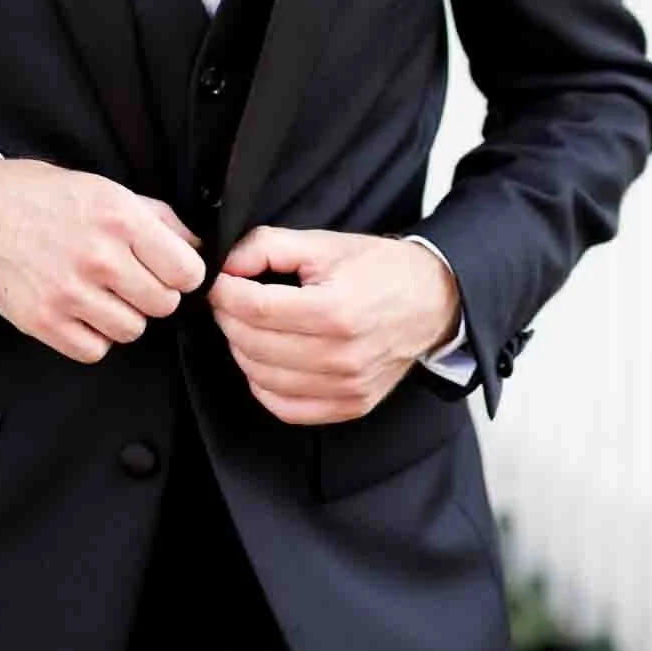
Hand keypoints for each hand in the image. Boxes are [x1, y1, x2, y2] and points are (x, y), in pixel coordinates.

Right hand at [0, 158, 203, 363]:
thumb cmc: (43, 197)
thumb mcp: (105, 188)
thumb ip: (156, 217)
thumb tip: (196, 248)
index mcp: (119, 217)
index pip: (187, 271)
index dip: (182, 273)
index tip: (168, 269)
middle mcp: (98, 256)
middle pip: (163, 304)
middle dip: (153, 293)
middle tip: (130, 279)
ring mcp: (69, 293)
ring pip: (132, 330)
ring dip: (124, 316)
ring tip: (101, 293)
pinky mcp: (43, 321)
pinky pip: (95, 350)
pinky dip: (93, 336)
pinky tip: (80, 311)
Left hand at [208, 226, 461, 424]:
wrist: (431, 301)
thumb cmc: (377, 270)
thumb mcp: (322, 243)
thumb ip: (267, 246)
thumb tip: (226, 266)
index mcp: (336, 311)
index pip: (255, 309)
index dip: (225, 293)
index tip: (221, 282)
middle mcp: (342, 356)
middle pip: (254, 344)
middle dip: (229, 319)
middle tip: (231, 300)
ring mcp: (347, 387)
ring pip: (262, 377)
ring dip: (242, 349)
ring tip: (249, 325)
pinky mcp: (351, 405)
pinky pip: (285, 407)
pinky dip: (263, 384)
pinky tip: (266, 359)